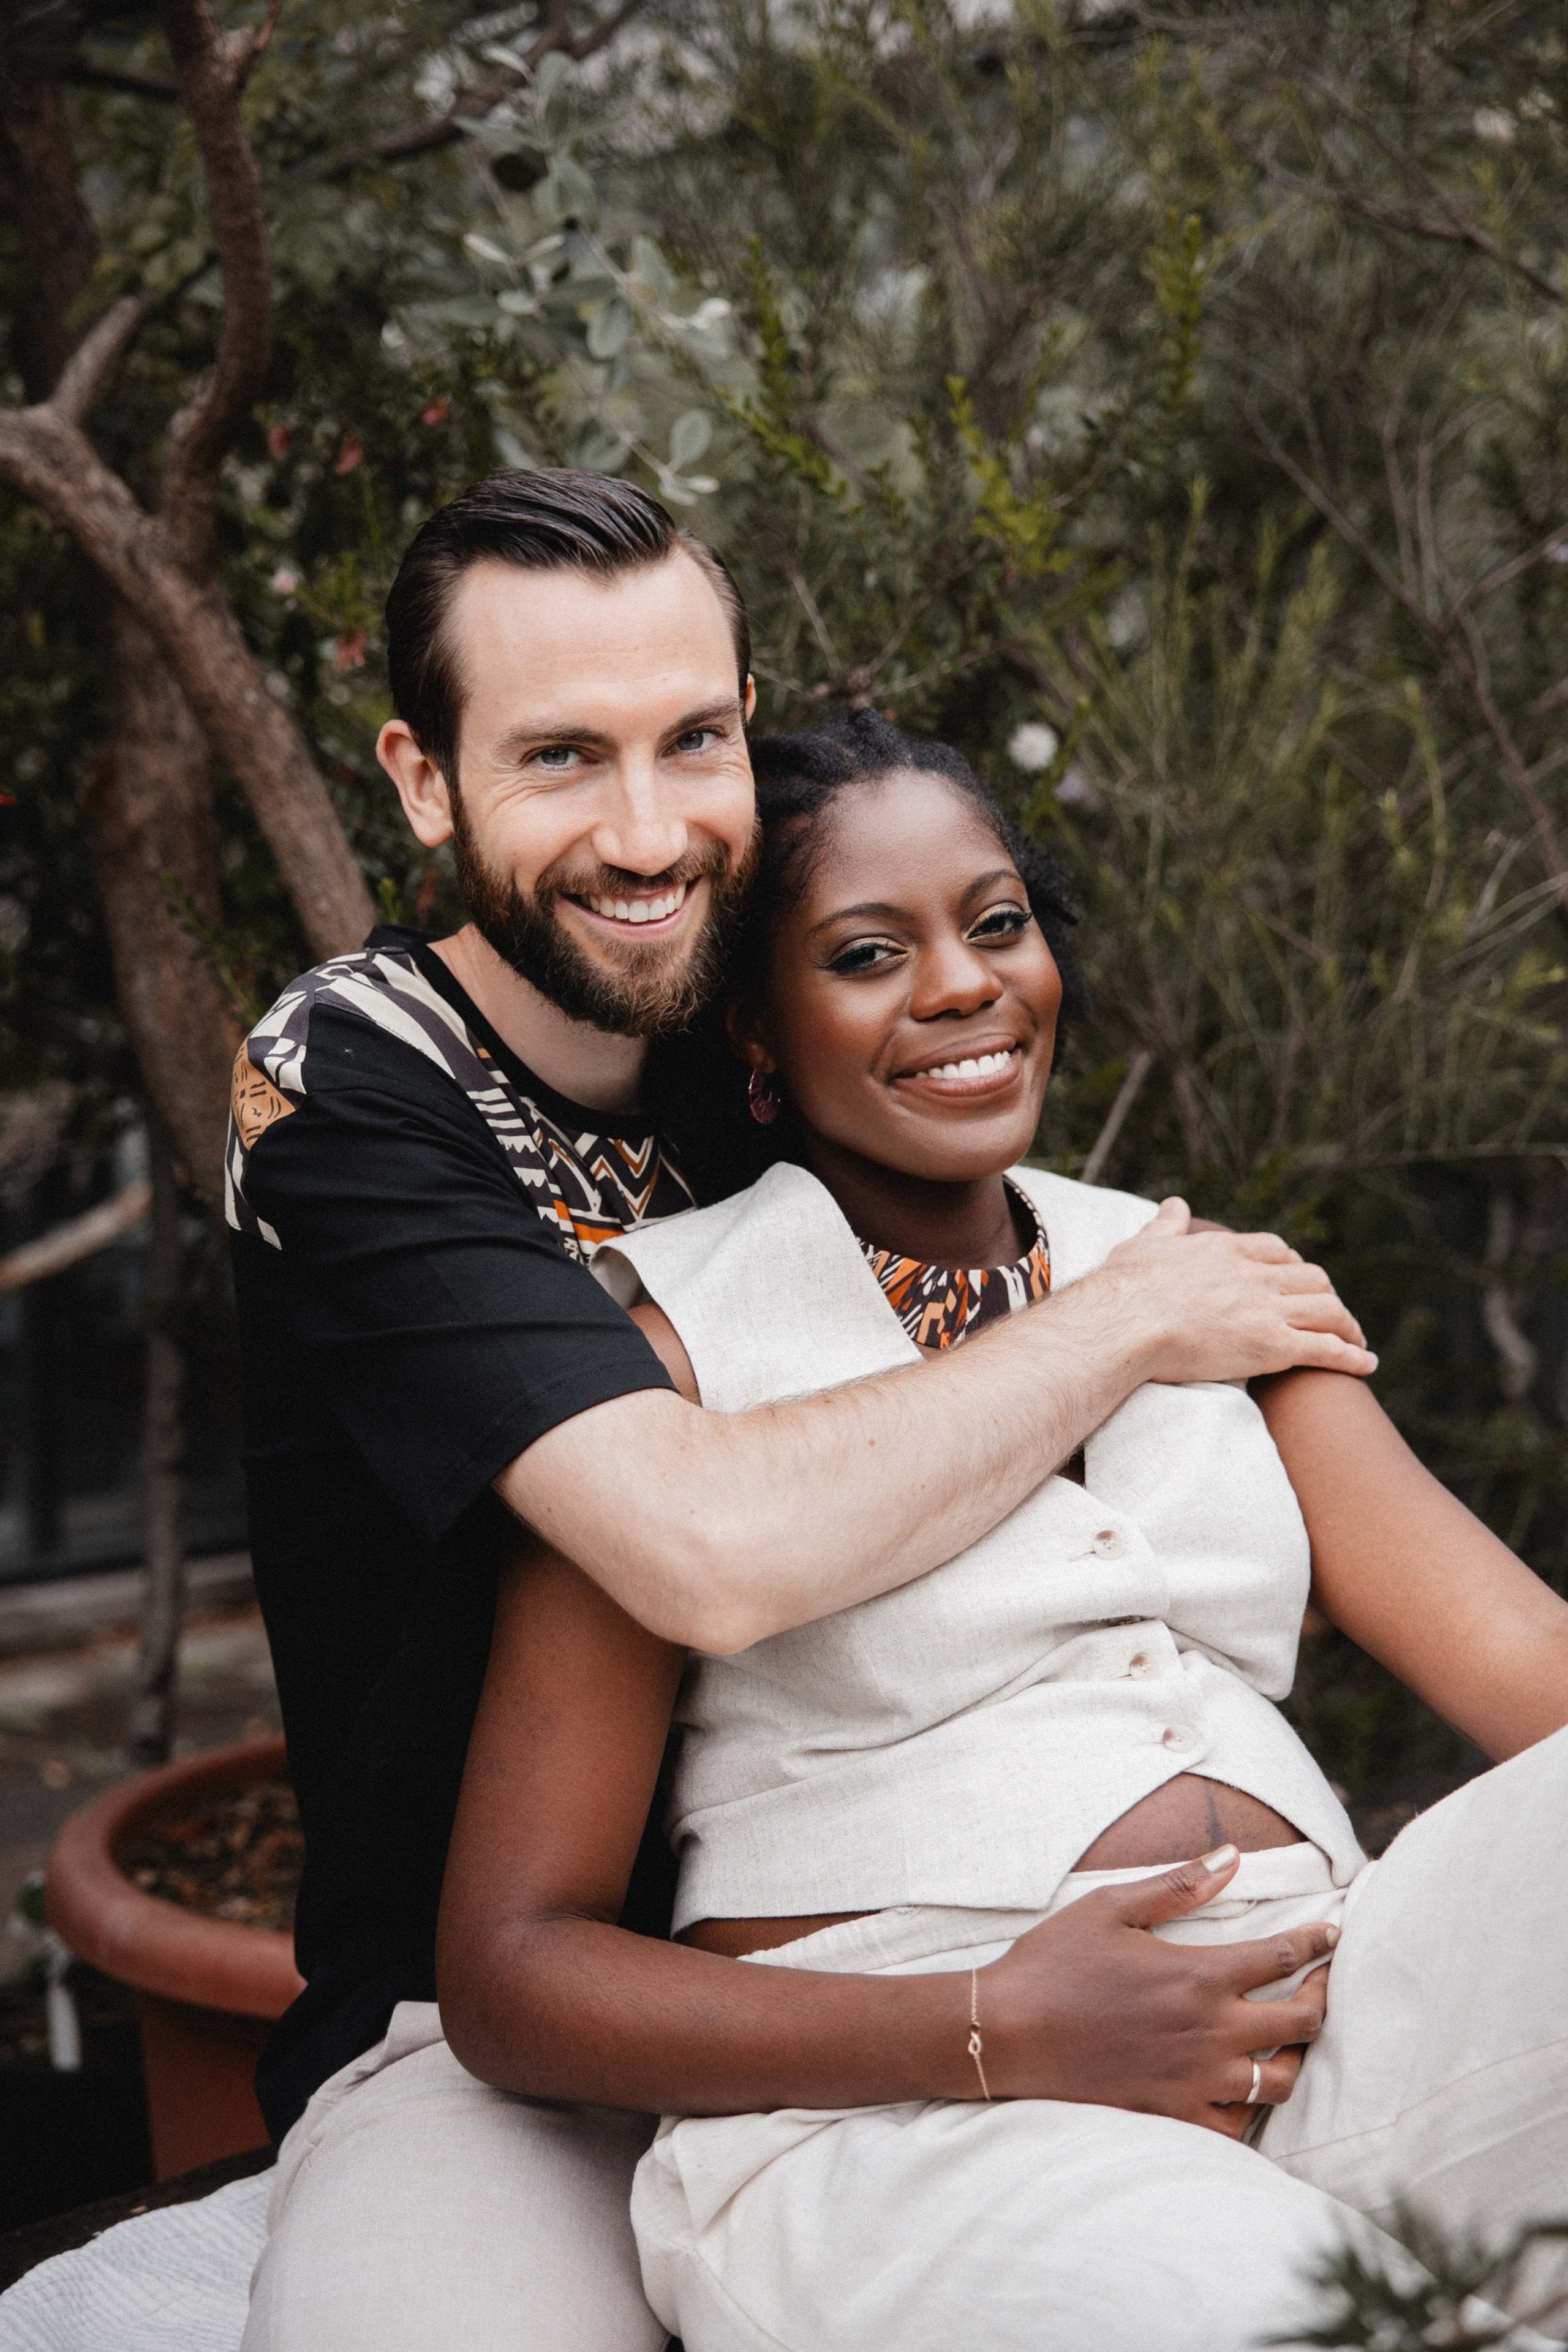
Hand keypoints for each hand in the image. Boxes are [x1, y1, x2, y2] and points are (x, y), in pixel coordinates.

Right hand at [977, 1844, 1336, 2137]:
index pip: (1282, 1956)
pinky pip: (1236, 2127)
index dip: (1316, 1943)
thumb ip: (1179, 1885)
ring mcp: (1195, 2081)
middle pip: (1301, 2024)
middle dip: (1323, 1999)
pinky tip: (1243, 2090)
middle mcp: (1209, 2032)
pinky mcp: (1173, 2115)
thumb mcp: (1111, 1908)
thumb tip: (1234, 1855)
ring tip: (1291, 2043)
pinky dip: (1250, 2109)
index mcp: (1199, 1976)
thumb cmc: (1054, 1962)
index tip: (1332, 1934)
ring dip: (1295, 2059)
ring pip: (1279, 2083)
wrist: (1007, 2033)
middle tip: (1322, 1984)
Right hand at [1092, 1197, 1375, 1383]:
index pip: (1277, 1250)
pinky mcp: (1273, 1347)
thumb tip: (1175, 1204)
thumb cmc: (1124, 1289)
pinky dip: (1352, 1357)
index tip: (1297, 1278)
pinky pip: (1326, 1349)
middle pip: (1312, 1278)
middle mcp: (1255, 1276)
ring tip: (1356, 1340)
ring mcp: (1267, 1311)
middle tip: (1331, 1312)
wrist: (1124, 1325)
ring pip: (1328, 1310)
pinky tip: (1367, 1365)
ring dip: (1347, 1325)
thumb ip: (1165, 1225)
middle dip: (1326, 1294)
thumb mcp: (1143, 1245)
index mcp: (1227, 1250)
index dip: (1294, 1264)